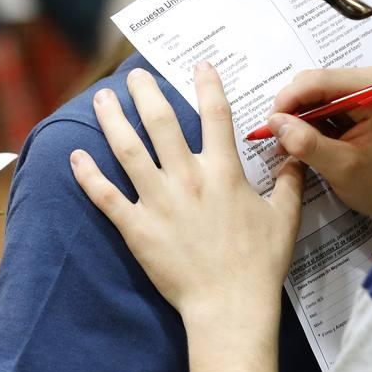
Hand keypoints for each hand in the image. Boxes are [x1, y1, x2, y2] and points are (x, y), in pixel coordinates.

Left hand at [70, 63, 303, 329]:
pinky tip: (76, 156)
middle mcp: (187, 178)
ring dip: (112, 120)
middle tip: (134, 75)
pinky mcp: (137, 228)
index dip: (207, 85)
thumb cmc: (259, 264)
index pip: (216, 115)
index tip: (199, 64)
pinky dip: (88, 175)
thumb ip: (290, 181)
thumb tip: (296, 153)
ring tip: (101, 98)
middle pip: (161, 122)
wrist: (230, 306)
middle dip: (146, 92)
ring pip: (128, 150)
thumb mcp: (284, 218)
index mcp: (223, 172)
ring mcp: (158, 202)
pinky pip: (105, 196)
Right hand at [269, 67, 371, 226]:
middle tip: (280, 140)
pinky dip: (307, 123)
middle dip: (292, 110)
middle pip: (313, 83)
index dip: (289, 100)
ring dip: (297, 119)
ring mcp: (363, 90)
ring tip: (288, 146)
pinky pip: (321, 105)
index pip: (319, 80)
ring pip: (313, 94)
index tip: (270, 125)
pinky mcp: (356, 103)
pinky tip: (301, 143)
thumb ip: (307, 143)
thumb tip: (274, 122)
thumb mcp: (342, 168)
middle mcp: (369, 80)